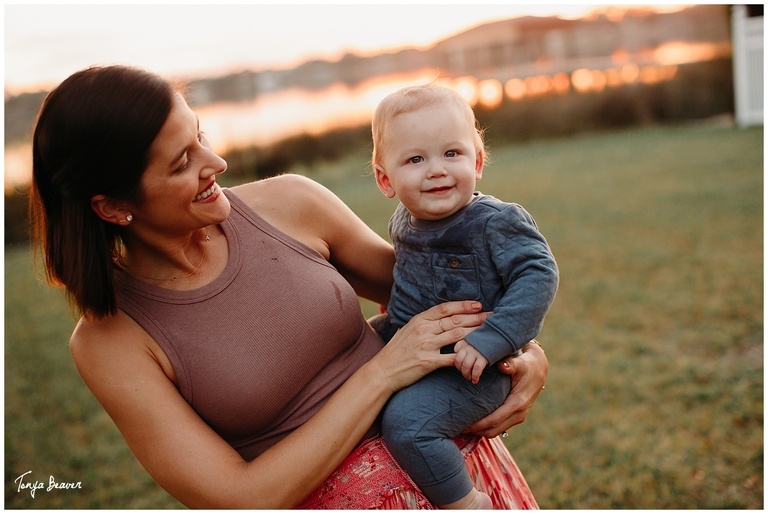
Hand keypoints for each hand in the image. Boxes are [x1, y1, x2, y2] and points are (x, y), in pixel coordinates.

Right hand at [370, 301, 489, 392]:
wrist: (382, 372)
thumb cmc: (395, 352)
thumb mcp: (406, 331)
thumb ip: (422, 323)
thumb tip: (438, 317)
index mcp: (418, 320)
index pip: (444, 309)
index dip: (463, 305)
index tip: (478, 304)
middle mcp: (423, 330)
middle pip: (454, 320)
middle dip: (476, 318)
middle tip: (492, 316)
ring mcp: (425, 346)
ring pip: (457, 336)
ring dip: (476, 334)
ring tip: (490, 333)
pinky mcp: (428, 362)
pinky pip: (452, 358)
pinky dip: (466, 357)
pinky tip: (478, 357)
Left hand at [464, 340, 547, 437]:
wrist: (540, 368)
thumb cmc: (527, 365)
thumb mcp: (520, 363)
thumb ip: (511, 364)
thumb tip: (502, 365)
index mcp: (518, 403)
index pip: (494, 420)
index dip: (478, 424)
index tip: (463, 425)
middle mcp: (519, 414)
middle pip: (494, 430)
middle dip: (475, 431)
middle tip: (458, 428)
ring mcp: (518, 416)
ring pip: (496, 431)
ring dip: (480, 431)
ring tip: (463, 426)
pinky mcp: (516, 416)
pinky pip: (500, 426)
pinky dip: (487, 427)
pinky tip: (475, 422)